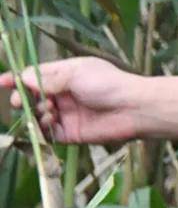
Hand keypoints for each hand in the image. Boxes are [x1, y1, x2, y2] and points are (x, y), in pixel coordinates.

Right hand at [0, 57, 141, 144]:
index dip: (16, 79)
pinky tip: (49, 123)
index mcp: (65, 74)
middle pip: (32, 98)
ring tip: (47, 111)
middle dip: (22, 99)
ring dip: (35, 114)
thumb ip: (48, 79)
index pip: (34, 76)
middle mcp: (63, 94)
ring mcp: (66, 114)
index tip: (0, 82)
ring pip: (37, 116)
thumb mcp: (75, 74)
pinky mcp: (71, 133)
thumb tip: (23, 79)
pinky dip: (43, 130)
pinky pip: (48, 134)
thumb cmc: (108, 84)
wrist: (133, 108)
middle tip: (19, 101)